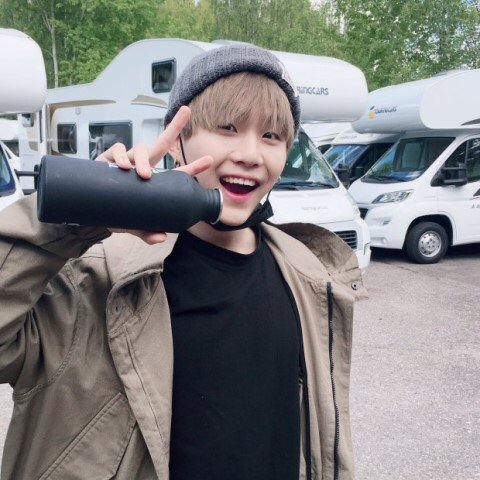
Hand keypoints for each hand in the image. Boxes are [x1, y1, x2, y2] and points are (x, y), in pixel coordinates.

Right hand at [96, 106, 212, 243]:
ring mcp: (128, 161)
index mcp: (155, 182)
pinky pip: (117, 151)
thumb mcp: (134, 225)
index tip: (209, 161)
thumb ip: (147, 232)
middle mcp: (144, 166)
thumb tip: (161, 238)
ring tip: (142, 174)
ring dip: (142, 159)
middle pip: (161, 144)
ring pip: (140, 149)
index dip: (193, 167)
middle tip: (185, 117)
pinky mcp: (109, 159)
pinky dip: (120, 156)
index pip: (178, 174)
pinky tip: (121, 166)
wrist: (91, 210)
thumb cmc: (117, 214)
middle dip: (175, 127)